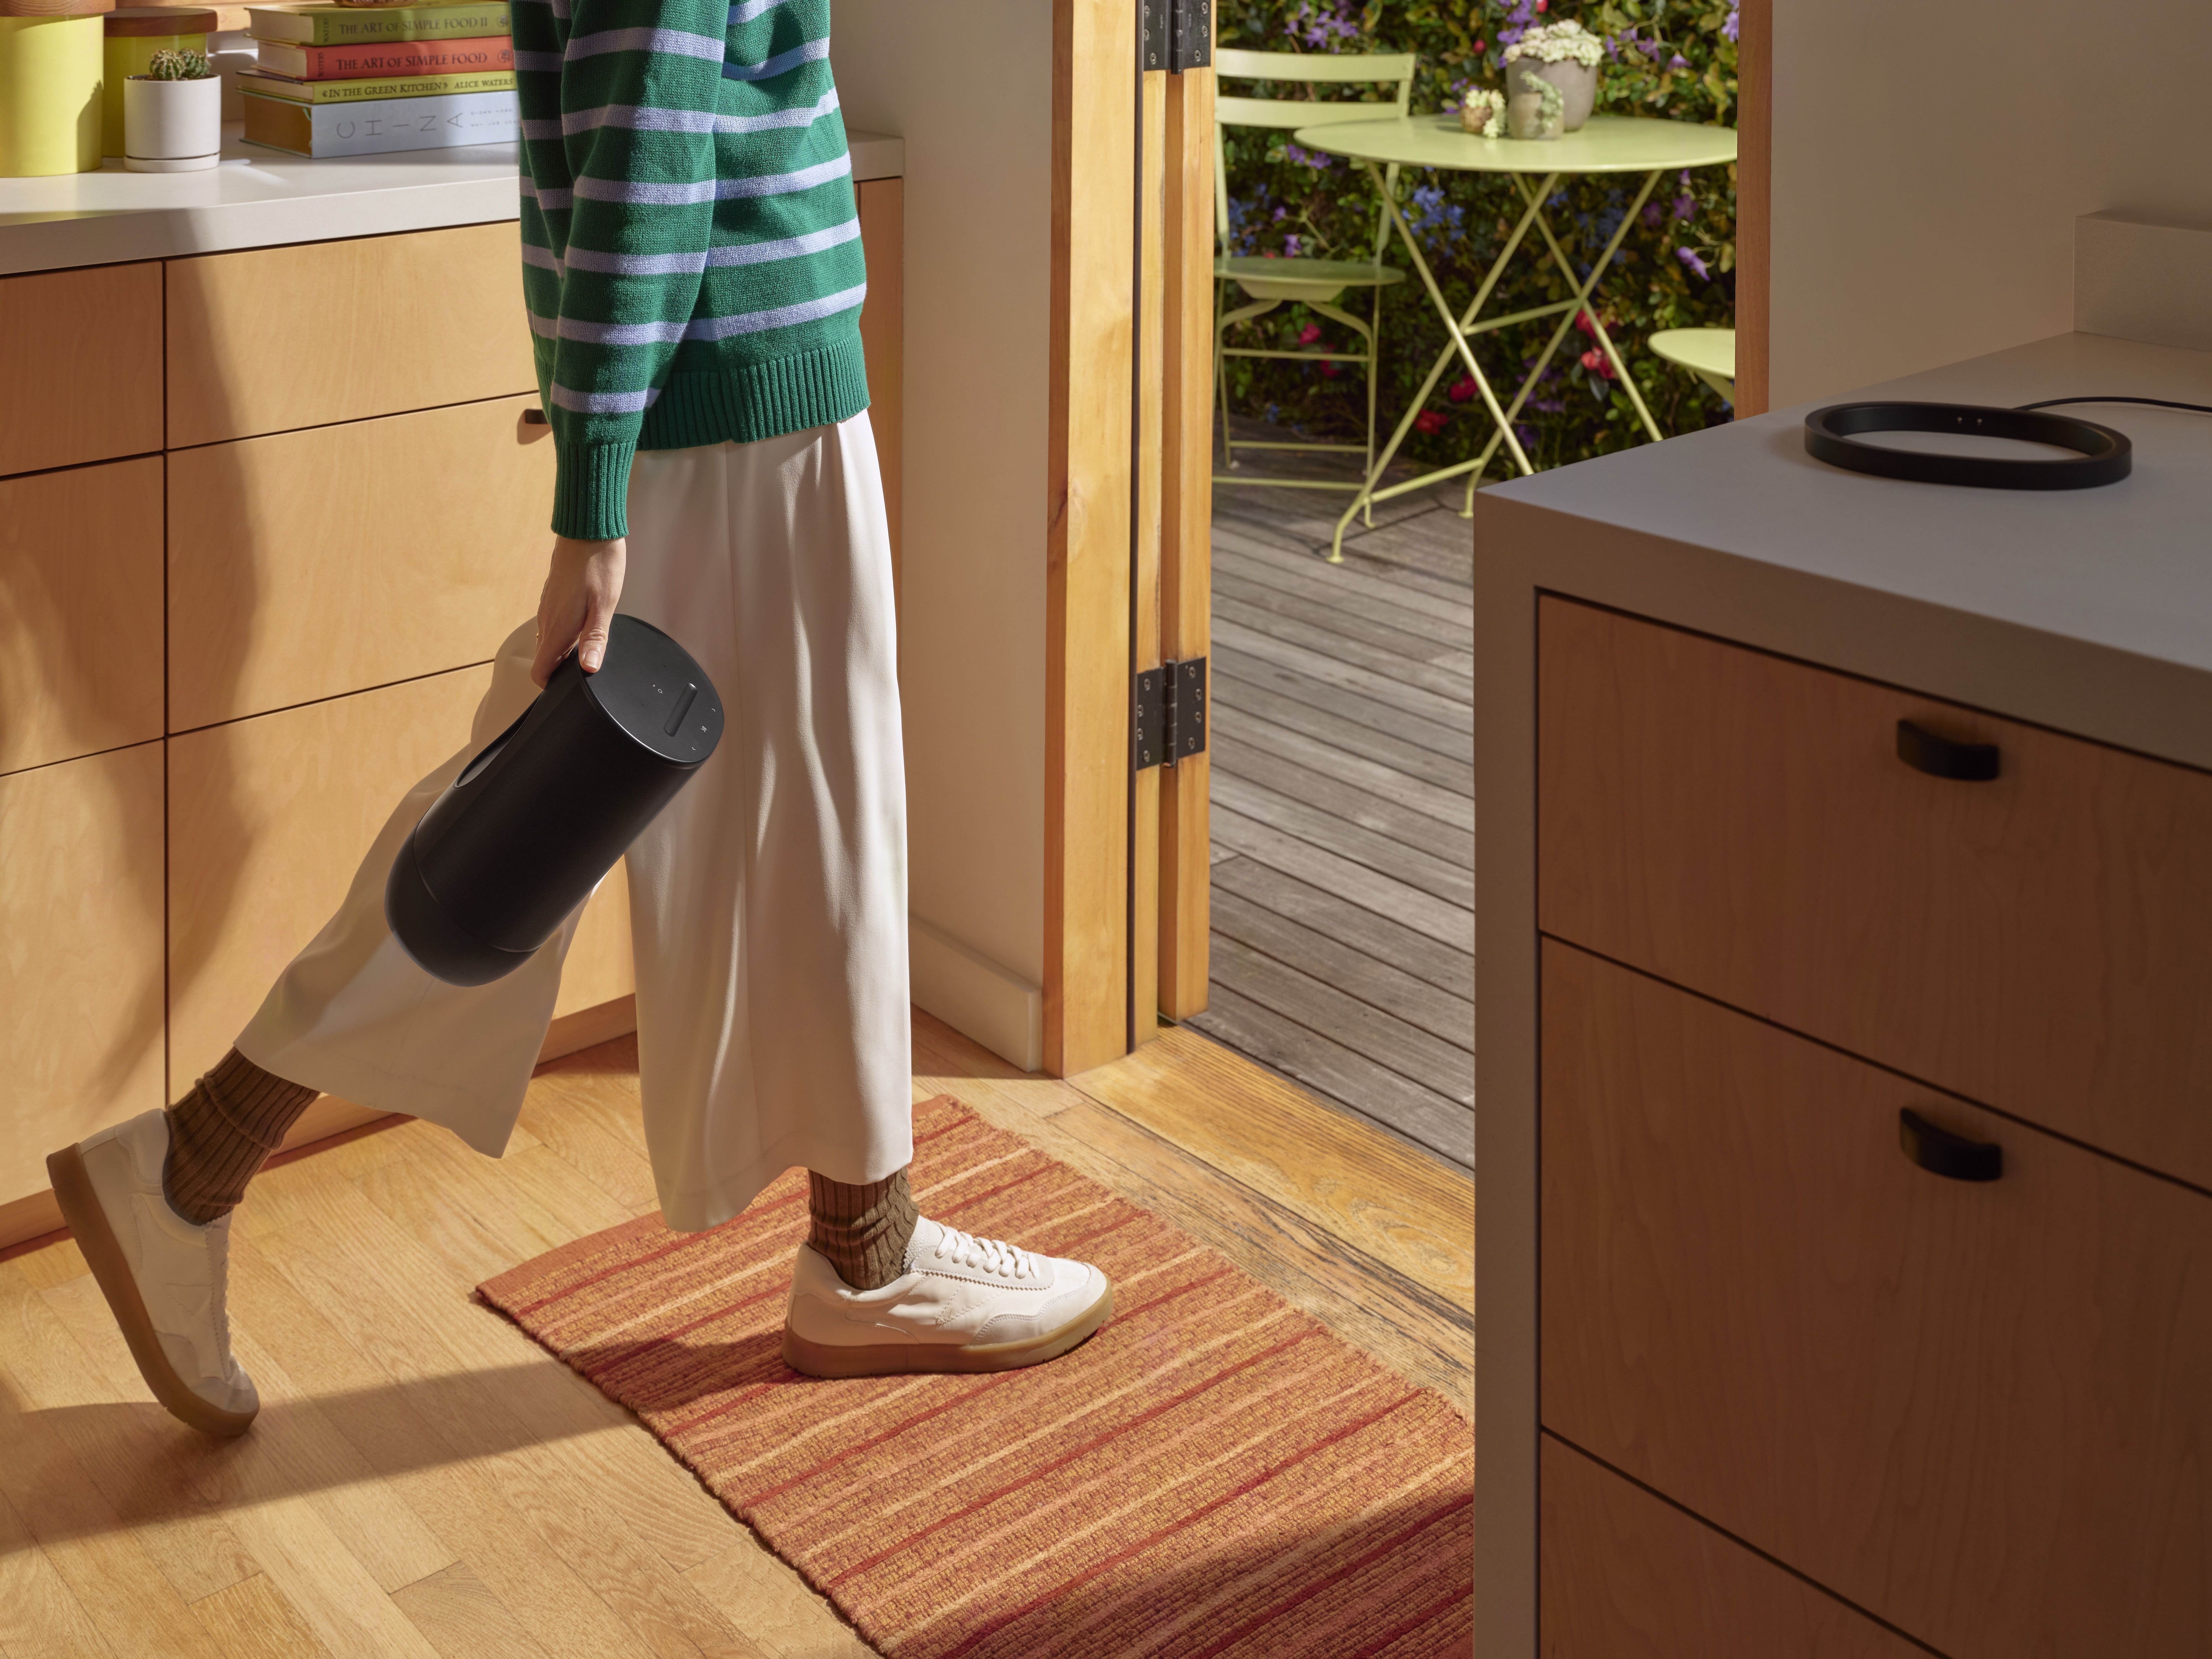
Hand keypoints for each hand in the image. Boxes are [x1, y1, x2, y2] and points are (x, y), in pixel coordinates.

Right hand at [532, 535, 626, 686]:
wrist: (587, 531)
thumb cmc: (599, 565)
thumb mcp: (605, 605)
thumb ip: (595, 639)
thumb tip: (589, 668)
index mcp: (558, 627)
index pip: (540, 670)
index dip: (552, 685)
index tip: (570, 687)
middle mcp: (547, 620)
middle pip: (545, 659)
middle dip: (560, 670)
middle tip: (586, 668)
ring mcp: (547, 608)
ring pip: (548, 641)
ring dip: (563, 651)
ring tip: (588, 648)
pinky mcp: (551, 597)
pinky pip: (551, 625)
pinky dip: (563, 634)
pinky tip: (583, 626)